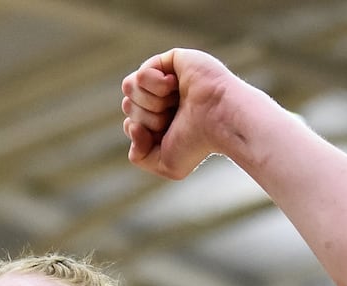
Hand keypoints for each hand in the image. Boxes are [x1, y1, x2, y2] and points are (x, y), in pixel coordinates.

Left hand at [122, 48, 236, 179]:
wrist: (219, 121)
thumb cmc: (198, 144)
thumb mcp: (164, 164)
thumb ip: (138, 156)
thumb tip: (131, 125)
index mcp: (161, 121)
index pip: (130, 123)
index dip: (139, 131)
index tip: (163, 134)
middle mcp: (162, 98)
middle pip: (127, 105)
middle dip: (146, 117)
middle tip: (172, 118)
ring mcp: (166, 76)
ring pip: (129, 87)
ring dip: (149, 102)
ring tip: (174, 102)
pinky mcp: (172, 59)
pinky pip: (141, 73)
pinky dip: (154, 85)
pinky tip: (175, 85)